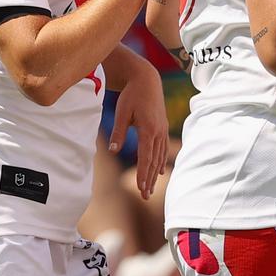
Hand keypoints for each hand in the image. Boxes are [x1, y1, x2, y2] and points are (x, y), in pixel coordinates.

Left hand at [110, 63, 168, 198]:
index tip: (141, 188)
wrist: (147, 80)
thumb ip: (118, 132)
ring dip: (155, 173)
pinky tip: (160, 171)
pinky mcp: (162, 128)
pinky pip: (163, 149)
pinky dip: (161, 161)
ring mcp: (163, 130)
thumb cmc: (131, 95)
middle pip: (154, 160)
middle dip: (150, 179)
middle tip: (145, 196)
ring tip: (151, 188)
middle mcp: (159, 132)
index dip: (143, 174)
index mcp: (149, 130)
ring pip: (160, 156)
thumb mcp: (122, 112)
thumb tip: (113, 150)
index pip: (146, 157)